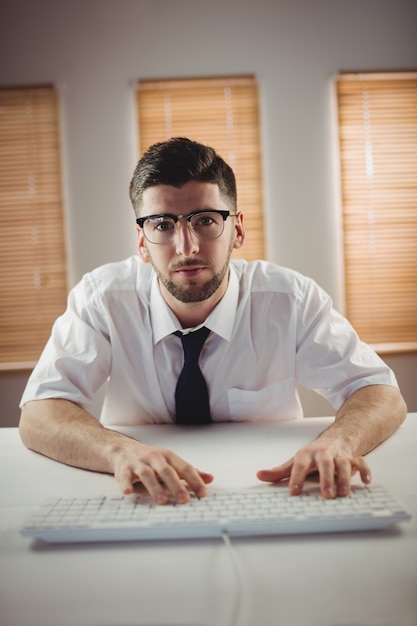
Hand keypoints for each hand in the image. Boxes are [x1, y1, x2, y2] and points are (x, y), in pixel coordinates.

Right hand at [111, 440, 213, 503]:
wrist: (123, 450)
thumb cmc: (151, 459)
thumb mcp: (171, 462)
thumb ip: (189, 472)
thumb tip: (210, 478)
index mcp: (169, 456)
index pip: (185, 468)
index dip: (195, 480)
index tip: (203, 493)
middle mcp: (155, 458)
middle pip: (167, 471)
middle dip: (176, 485)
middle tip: (184, 499)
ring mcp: (139, 463)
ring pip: (147, 474)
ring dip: (155, 487)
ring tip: (162, 500)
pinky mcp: (124, 469)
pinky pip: (124, 477)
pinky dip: (126, 484)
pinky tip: (129, 492)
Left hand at [256, 439, 370, 498]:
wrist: (336, 438)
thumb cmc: (314, 454)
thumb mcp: (295, 461)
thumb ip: (279, 472)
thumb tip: (259, 475)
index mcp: (308, 455)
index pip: (300, 466)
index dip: (296, 478)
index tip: (293, 492)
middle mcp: (325, 454)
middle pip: (326, 464)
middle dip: (326, 478)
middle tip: (327, 495)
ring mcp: (340, 456)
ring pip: (344, 464)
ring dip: (345, 478)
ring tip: (344, 493)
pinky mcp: (354, 458)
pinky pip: (362, 462)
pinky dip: (365, 471)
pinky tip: (366, 482)